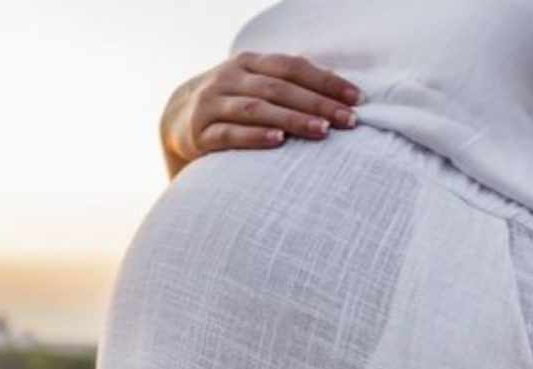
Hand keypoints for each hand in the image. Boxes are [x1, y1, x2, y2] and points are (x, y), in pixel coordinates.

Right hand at [161, 52, 364, 168]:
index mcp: (249, 63)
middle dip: (317, 103)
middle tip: (348, 121)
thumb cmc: (232, 103)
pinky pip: (230, 134)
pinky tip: (278, 141)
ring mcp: (212, 105)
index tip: (357, 99)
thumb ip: (288, 82)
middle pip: (280, 88)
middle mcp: (230, 78)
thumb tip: (337, 83)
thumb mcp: (255, 84)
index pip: (293, 66)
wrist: (175, 120)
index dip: (326, 81)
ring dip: (292, 119)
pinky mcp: (200, 134)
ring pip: (257, 109)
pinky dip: (255, 136)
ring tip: (322, 131)